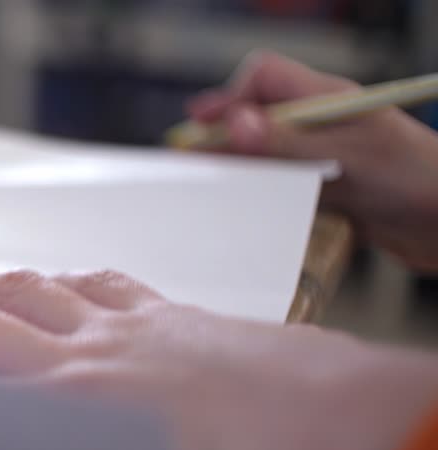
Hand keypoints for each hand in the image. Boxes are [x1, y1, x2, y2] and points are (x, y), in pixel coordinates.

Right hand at [0, 270, 437, 449]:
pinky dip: (80, 286)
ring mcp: (143, 323)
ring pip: (53, 285)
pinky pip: (115, 287)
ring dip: (5, 285)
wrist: (339, 431)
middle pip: (0, 304)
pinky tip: (78, 292)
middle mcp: (97, 345)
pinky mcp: (186, 317)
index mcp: (72, 390)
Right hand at [187, 51, 437, 269]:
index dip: (228, 101)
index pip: (262, 79)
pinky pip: (279, 187)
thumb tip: (233, 123)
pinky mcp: (326, 191)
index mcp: (326, 99)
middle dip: (222, 141)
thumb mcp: (345, 158)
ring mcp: (322, 156)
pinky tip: (248, 215)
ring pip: (263, 155)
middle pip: (255, 117)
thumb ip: (286, 142)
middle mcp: (320, 123)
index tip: (201, 135)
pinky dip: (259, 198)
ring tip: (213, 194)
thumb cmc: (413, 180)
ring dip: (239, 172)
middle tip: (191, 169)